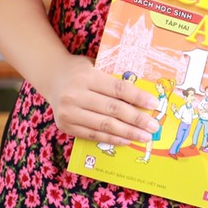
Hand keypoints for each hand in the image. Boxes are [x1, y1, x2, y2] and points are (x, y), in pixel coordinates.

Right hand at [42, 55, 158, 145]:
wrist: (52, 77)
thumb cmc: (81, 71)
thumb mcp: (97, 67)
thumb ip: (115, 81)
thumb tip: (144, 99)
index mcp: (86, 76)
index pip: (118, 89)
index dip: (138, 97)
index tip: (155, 105)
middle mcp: (74, 95)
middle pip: (112, 109)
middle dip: (137, 119)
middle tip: (153, 127)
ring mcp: (68, 112)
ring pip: (104, 125)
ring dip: (128, 133)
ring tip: (144, 136)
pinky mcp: (65, 126)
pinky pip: (93, 135)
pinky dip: (111, 139)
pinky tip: (126, 140)